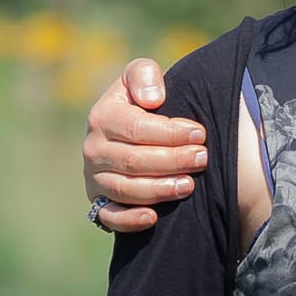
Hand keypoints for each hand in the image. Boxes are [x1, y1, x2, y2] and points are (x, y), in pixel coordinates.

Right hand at [83, 58, 204, 233]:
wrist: (132, 134)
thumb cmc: (143, 103)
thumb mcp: (141, 77)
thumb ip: (144, 75)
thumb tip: (151, 99)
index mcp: (102, 117)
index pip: (136, 129)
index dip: (170, 133)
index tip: (200, 133)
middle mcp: (93, 149)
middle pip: (133, 161)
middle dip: (172, 161)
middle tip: (202, 158)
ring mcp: (95, 178)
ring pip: (126, 189)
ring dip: (159, 190)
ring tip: (189, 185)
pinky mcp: (100, 203)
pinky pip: (109, 217)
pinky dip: (129, 220)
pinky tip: (153, 217)